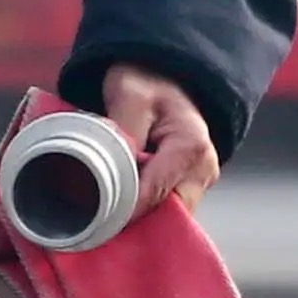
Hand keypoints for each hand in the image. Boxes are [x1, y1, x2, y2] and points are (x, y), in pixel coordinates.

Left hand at [94, 63, 220, 208]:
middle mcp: (204, 168)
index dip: (123, 212)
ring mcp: (200, 180)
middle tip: (97, 222)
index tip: (94, 221)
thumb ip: (122, 135)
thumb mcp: (128, 97)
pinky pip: (167, 209)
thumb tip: (112, 176)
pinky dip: (145, 212)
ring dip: (140, 219)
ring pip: (168, 216)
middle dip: (135, 221)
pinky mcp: (191, 185)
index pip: (154, 194)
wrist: (163, 75)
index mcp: (191, 147)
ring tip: (106, 216)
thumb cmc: (147, 83)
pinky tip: (121, 209)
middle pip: (168, 214)